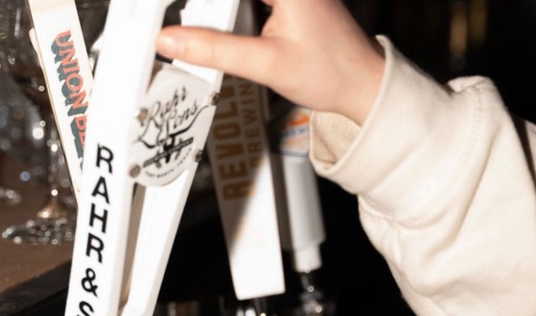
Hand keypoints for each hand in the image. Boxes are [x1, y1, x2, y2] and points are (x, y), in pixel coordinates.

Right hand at [156, 0, 384, 124]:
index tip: (171, 11)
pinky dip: (231, 12)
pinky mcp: (288, 1)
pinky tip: (220, 26)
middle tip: (178, 22)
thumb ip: (216, 50)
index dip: (199, 5)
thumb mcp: (266, 64)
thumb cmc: (332, 73)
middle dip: (207, 9)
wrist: (364, 87)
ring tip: (192, 23)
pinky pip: (250, 1)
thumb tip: (172, 40)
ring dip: (218, 11)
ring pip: (239, 0)